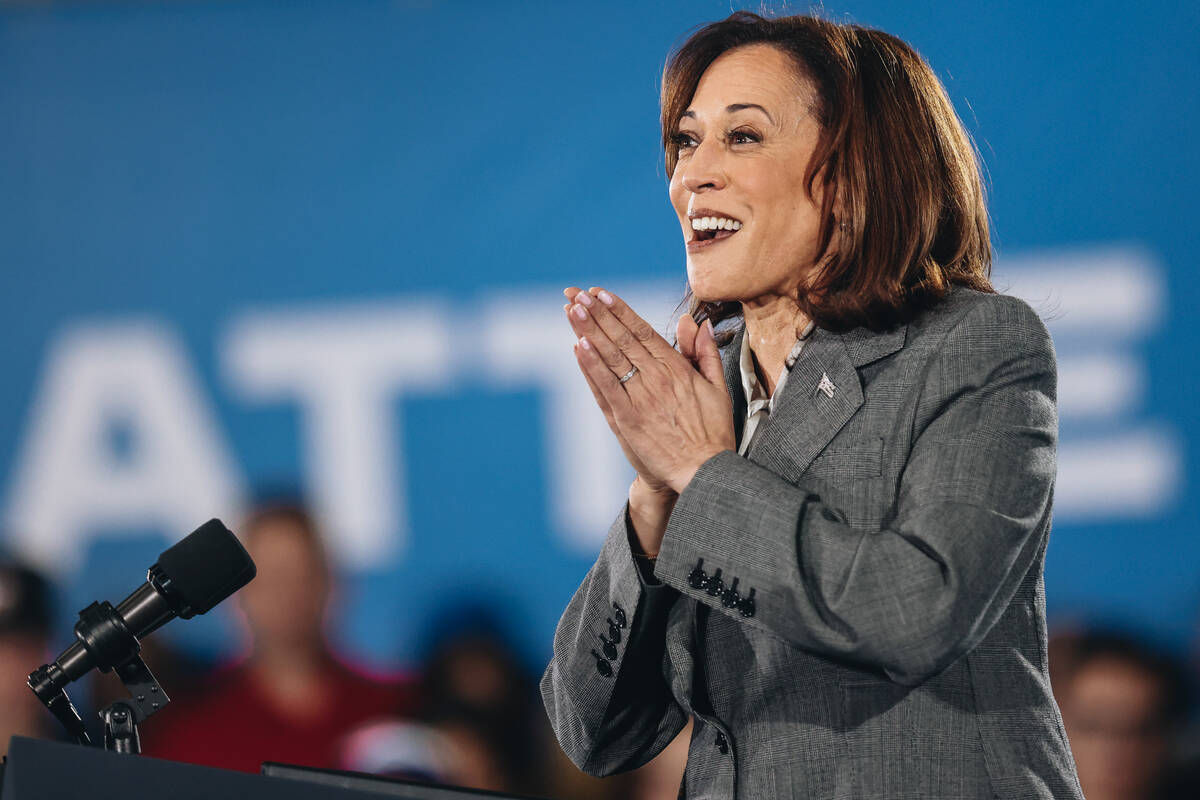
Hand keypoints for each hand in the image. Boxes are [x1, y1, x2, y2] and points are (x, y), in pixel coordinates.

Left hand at [563, 286, 735, 493]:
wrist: (704, 471)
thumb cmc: (712, 431)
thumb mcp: (717, 387)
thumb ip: (704, 353)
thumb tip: (696, 324)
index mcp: (677, 369)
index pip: (643, 332)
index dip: (621, 311)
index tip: (603, 293)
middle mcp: (656, 379)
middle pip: (622, 339)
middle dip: (599, 314)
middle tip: (579, 294)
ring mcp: (639, 399)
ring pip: (610, 359)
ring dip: (589, 332)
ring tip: (573, 310)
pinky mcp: (627, 420)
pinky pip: (605, 388)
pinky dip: (591, 367)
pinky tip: (579, 347)